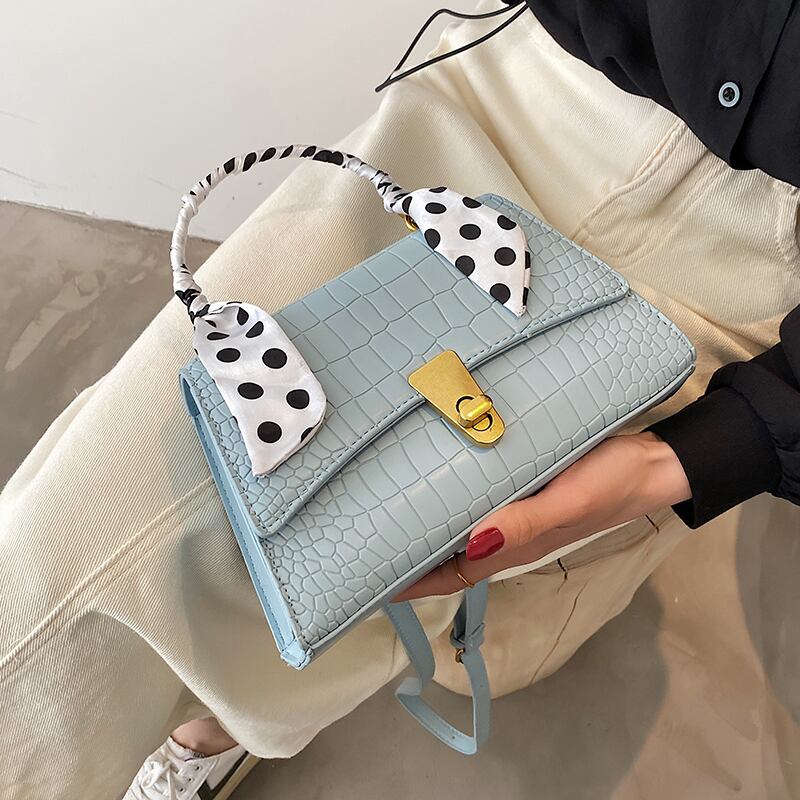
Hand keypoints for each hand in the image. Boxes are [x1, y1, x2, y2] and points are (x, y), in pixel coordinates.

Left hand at [395, 432, 690, 600]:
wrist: (655, 463)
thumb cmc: (611, 482)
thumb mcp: (568, 502)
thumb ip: (525, 524)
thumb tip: (471, 544)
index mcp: (517, 545)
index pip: (453, 572)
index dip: (413, 581)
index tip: (372, 580)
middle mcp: (512, 535)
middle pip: (452, 556)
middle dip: (411, 556)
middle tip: (368, 541)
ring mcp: (520, 514)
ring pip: (464, 530)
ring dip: (430, 530)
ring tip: (390, 515)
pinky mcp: (528, 490)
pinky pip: (483, 502)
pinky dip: (456, 501)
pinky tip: (441, 481)